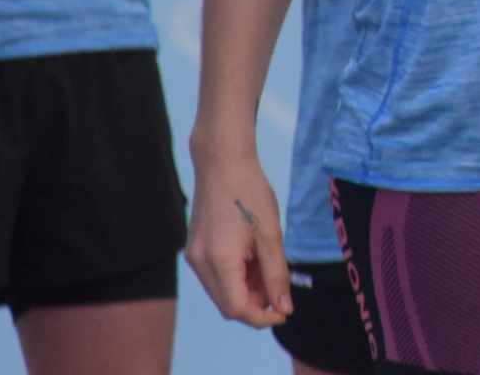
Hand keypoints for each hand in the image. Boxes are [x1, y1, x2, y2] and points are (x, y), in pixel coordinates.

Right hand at [184, 146, 291, 326]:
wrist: (222, 162)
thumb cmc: (249, 192)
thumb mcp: (270, 233)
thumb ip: (277, 273)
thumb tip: (283, 307)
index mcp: (218, 261)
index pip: (237, 309)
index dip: (262, 317)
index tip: (285, 311)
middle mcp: (200, 264)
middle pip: (227, 304)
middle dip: (256, 304)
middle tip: (280, 287)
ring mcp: (194, 257)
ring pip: (222, 292)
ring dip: (247, 291)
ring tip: (269, 269)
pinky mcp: (195, 249)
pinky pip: (216, 277)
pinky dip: (236, 278)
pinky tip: (254, 260)